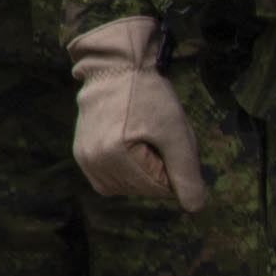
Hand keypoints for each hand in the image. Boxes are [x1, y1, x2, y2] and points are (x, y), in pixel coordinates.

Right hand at [66, 17, 203, 210]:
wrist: (117, 67)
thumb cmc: (150, 96)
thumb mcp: (176, 132)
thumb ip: (186, 172)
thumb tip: (195, 208)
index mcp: (116, 156)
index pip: (158, 188)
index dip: (172, 168)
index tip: (168, 141)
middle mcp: (94, 161)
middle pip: (140, 189)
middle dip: (155, 170)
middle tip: (155, 137)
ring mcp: (84, 159)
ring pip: (123, 187)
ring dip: (139, 171)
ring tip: (141, 139)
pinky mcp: (80, 154)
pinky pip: (107, 179)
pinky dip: (123, 171)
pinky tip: (129, 146)